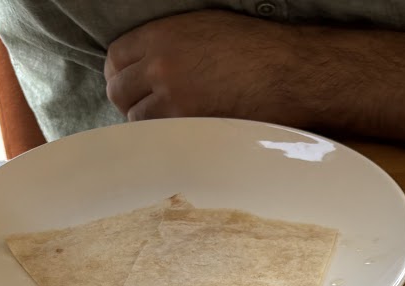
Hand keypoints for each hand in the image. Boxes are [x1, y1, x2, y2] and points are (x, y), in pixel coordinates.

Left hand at [105, 11, 295, 122]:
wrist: (288, 73)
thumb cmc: (253, 47)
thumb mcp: (201, 27)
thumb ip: (166, 42)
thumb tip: (146, 60)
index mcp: (161, 38)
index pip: (116, 58)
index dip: (119, 73)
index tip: (128, 82)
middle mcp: (161, 70)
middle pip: (120, 92)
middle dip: (128, 99)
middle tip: (142, 106)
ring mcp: (175, 103)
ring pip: (139, 120)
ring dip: (148, 122)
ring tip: (166, 122)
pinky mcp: (193, 129)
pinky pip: (163, 139)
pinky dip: (166, 138)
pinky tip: (179, 134)